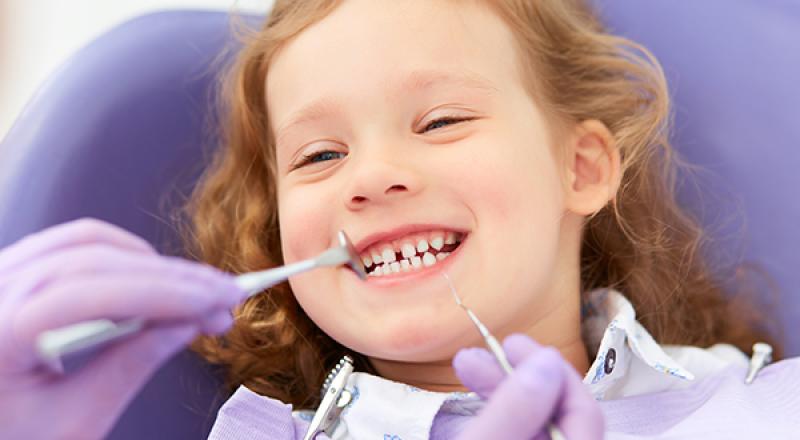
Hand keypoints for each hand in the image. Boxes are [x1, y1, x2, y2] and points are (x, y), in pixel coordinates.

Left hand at [0, 218, 244, 439]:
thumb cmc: (13, 437)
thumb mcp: (73, 421)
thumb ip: (130, 367)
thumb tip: (189, 323)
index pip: (90, 294)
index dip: (163, 294)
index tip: (215, 301)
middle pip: (96, 262)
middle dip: (172, 278)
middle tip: (225, 296)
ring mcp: (1, 274)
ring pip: (90, 244)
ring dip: (153, 264)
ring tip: (198, 292)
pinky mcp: (15, 271)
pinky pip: (74, 244)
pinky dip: (123, 257)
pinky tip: (156, 279)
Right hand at [453, 334, 603, 438]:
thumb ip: (516, 408)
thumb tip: (547, 358)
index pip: (584, 412)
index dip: (552, 372)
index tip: (513, 344)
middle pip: (556, 412)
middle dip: (518, 376)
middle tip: (482, 353)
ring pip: (533, 419)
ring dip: (500, 389)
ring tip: (465, 365)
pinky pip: (517, 430)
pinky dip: (497, 411)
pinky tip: (470, 396)